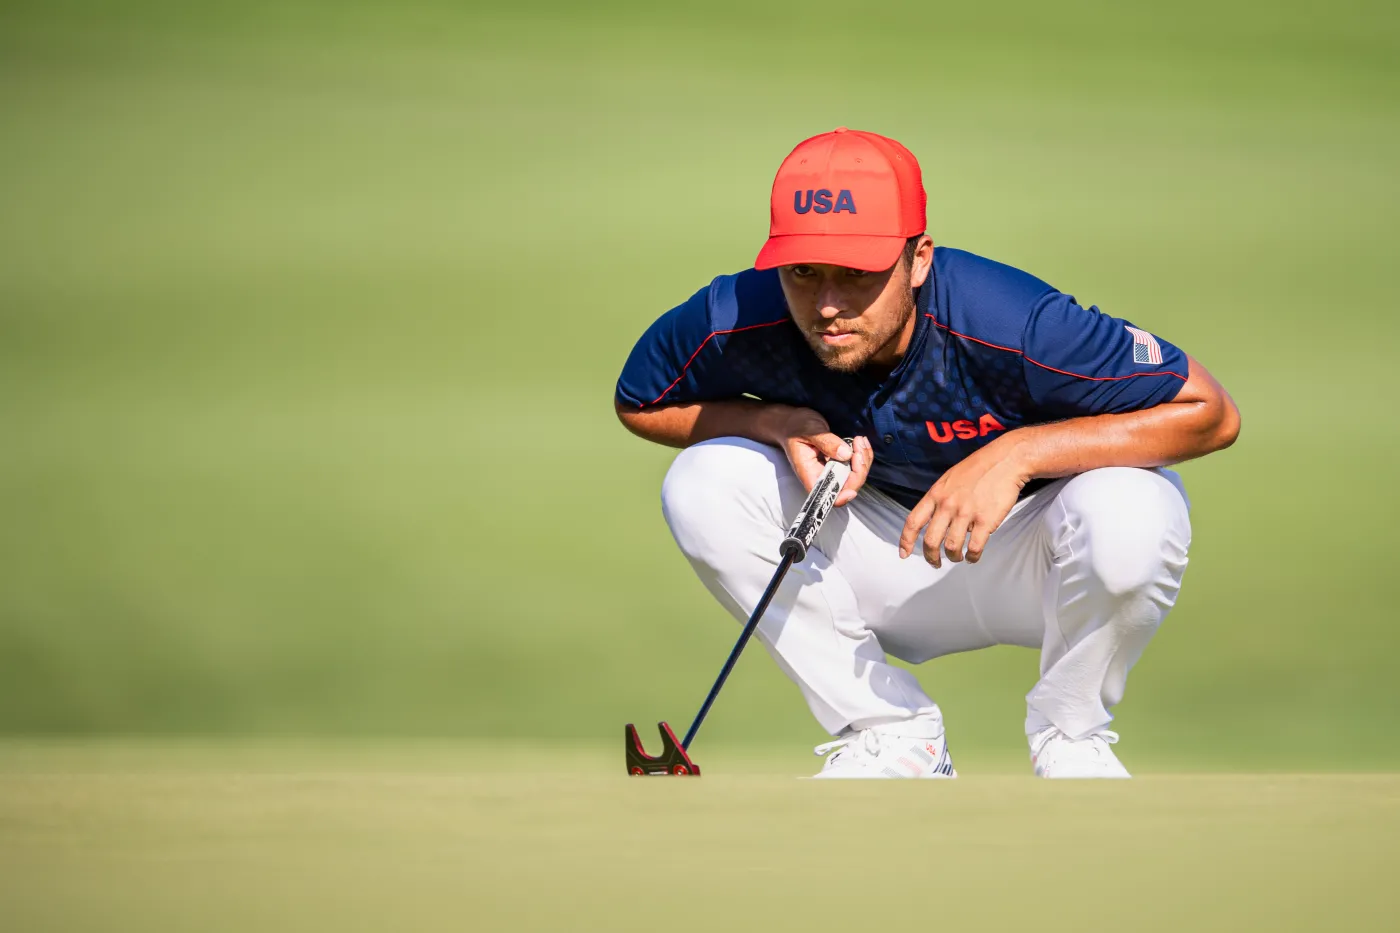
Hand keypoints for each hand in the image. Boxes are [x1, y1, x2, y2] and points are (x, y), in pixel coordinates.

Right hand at [767, 406, 872, 506]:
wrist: (792, 423)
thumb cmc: (796, 426)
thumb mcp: (809, 430)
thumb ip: (826, 441)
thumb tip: (845, 454)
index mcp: (809, 473)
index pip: (827, 495)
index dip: (844, 493)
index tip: (855, 474)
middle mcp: (822, 477)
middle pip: (847, 488)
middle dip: (859, 468)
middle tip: (859, 445)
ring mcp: (832, 472)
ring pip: (855, 478)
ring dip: (863, 460)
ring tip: (860, 440)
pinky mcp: (839, 464)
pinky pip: (856, 467)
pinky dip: (863, 456)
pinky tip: (860, 442)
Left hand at [899, 439, 1029, 566]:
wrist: (1006, 460)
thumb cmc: (979, 468)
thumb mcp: (949, 478)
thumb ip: (939, 497)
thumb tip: (933, 517)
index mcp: (936, 494)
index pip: (913, 522)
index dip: (906, 541)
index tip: (904, 554)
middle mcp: (947, 505)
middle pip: (930, 541)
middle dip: (931, 557)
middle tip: (935, 563)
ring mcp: (966, 514)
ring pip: (951, 547)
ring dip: (953, 557)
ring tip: (957, 557)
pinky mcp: (985, 521)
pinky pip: (974, 547)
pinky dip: (972, 557)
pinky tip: (972, 556)